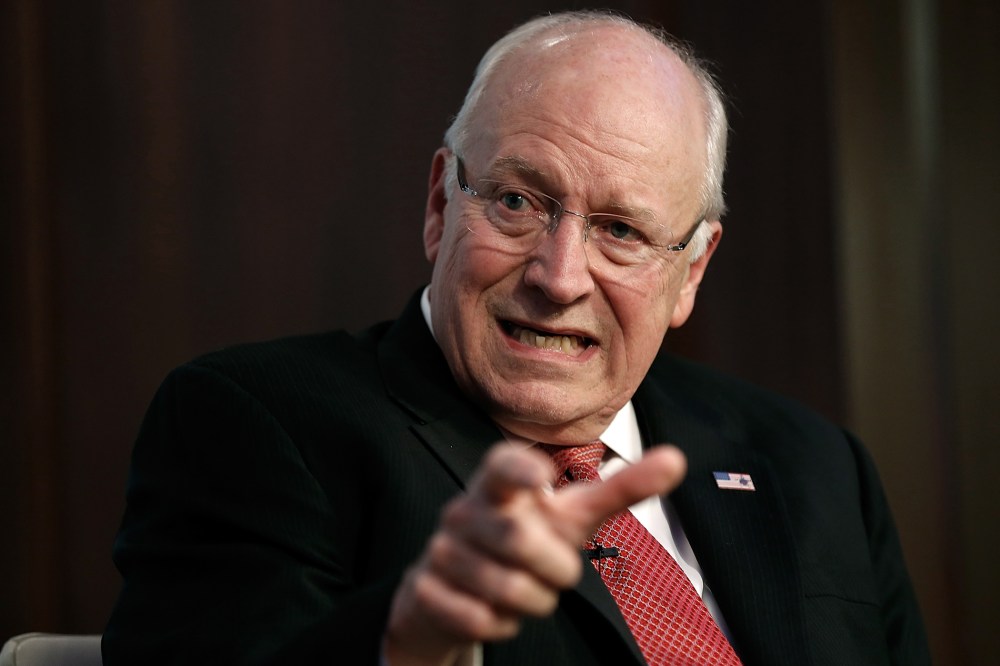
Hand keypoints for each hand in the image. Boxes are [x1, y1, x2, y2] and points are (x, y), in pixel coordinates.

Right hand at [384, 442, 686, 665]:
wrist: (453, 582)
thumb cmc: (526, 535)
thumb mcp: (571, 513)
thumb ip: (621, 488)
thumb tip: (678, 458)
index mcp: (499, 484)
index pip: (502, 465)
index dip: (519, 470)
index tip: (540, 476)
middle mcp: (464, 510)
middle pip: (520, 540)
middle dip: (555, 568)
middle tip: (558, 571)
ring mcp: (441, 550)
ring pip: (506, 589)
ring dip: (533, 601)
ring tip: (526, 588)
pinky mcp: (426, 590)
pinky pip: (480, 619)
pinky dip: (502, 625)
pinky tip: (494, 608)